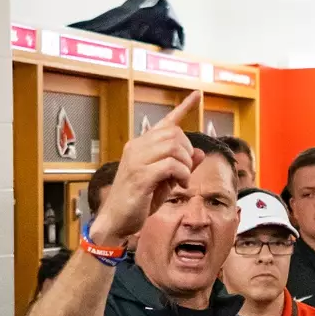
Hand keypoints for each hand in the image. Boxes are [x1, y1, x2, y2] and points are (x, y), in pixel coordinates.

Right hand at [88, 91, 201, 246]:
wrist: (116, 221)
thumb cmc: (138, 202)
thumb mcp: (164, 182)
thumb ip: (181, 166)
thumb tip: (198, 152)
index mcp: (140, 146)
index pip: (165, 122)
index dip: (184, 107)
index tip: (197, 94)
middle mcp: (137, 148)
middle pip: (175, 133)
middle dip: (187, 151)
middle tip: (185, 171)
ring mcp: (137, 160)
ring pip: (174, 146)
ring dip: (185, 164)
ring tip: (181, 180)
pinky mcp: (140, 175)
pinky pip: (171, 165)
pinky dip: (182, 175)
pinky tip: (179, 185)